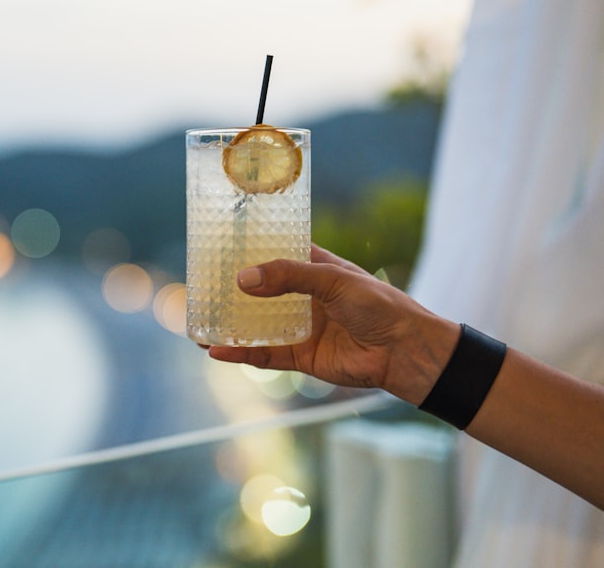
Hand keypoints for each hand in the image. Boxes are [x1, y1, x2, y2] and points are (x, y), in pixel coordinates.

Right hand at [205, 245, 459, 404]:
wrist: (405, 351)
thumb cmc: (379, 305)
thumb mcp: (333, 280)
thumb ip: (289, 277)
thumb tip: (243, 279)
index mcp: (314, 268)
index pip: (276, 253)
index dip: (250, 250)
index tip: (218, 247)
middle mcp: (303, 296)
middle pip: (259, 291)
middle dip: (231, 290)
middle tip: (199, 287)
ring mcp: (300, 327)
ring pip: (256, 324)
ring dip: (229, 324)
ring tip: (199, 323)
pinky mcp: (301, 357)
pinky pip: (264, 355)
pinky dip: (240, 353)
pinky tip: (217, 351)